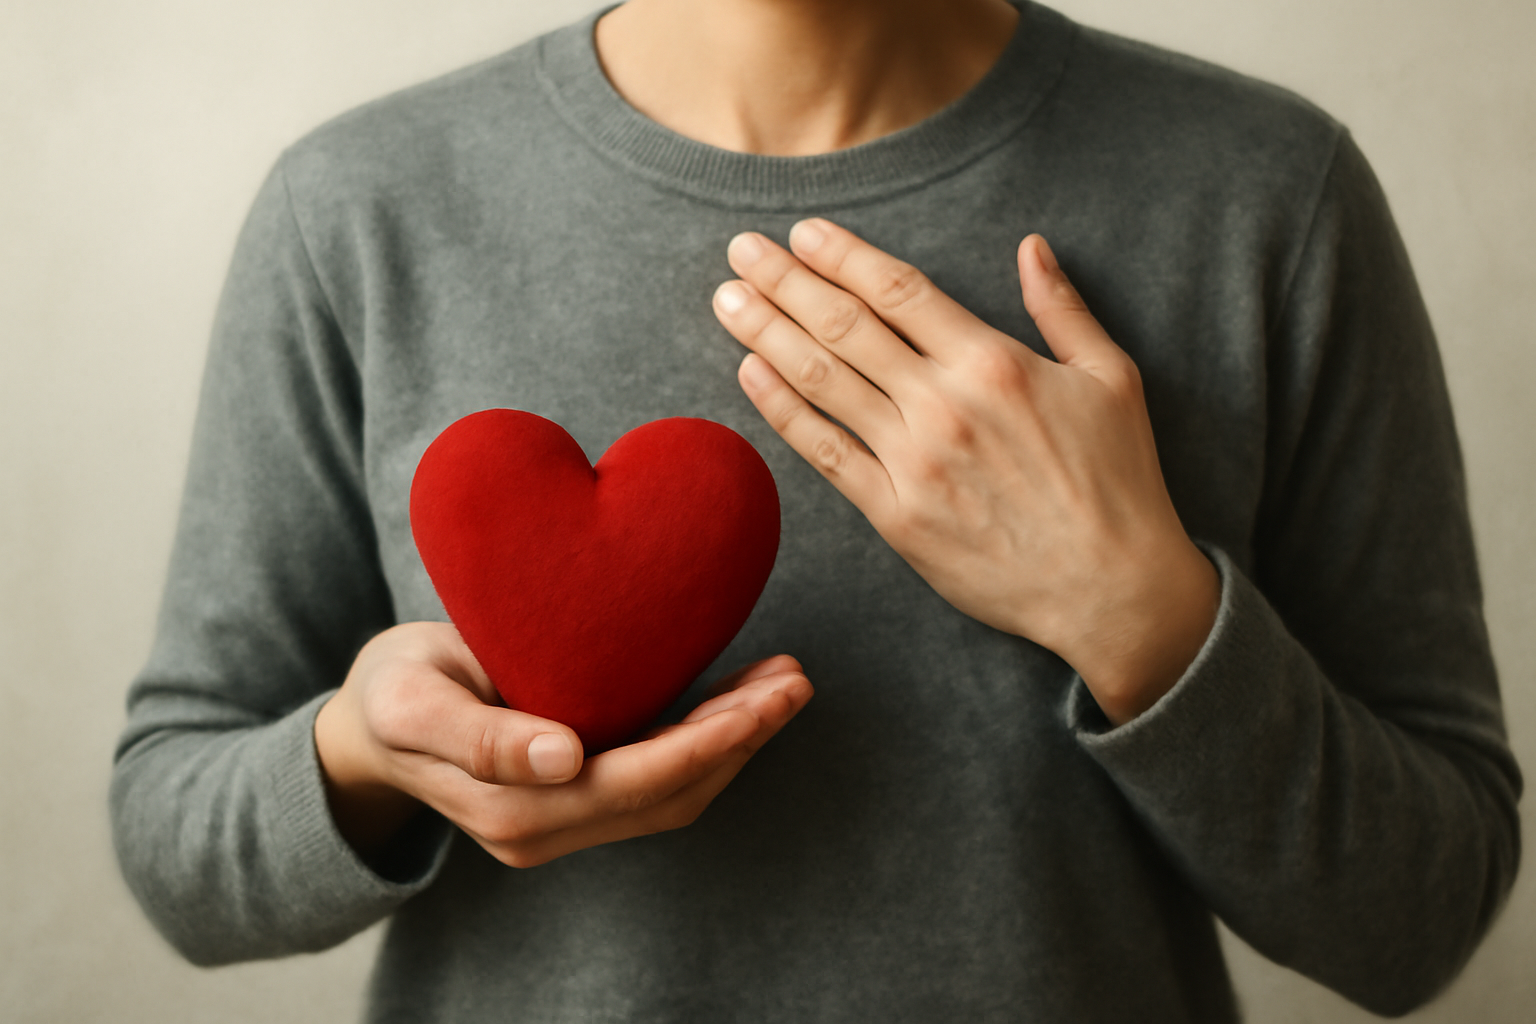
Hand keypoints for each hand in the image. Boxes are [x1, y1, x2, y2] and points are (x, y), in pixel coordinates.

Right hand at [314, 622, 811, 865]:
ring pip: (674, 790)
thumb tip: (564, 758)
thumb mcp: (413, 704)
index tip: (765, 700)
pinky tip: (740, 697)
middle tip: (796, 681)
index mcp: (515, 810)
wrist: (369, 726)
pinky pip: (657, 778)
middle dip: (742, 740)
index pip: (637, 784)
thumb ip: (479, 738)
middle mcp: (549, 828)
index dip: (709, 744)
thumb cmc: (389, 696)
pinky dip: (707, 738)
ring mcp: (567, 819)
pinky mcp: (579, 796)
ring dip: (736, 741)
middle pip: (671, 791)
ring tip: (785, 682)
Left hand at [711, 220, 1216, 723]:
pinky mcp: (895, 515)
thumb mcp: (1111, 378)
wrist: (1111, 588)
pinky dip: (783, 409)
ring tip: (727, 298)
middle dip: (785, 281)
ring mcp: (914, 462)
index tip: (802, 232)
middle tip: (741, 250)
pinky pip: (824, 452)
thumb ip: (1063, 307)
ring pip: (823, 381)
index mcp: (994, 363)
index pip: (898, 291)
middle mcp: (944, 405)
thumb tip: (1031, 246)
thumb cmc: (1118, 482)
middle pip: (845, 326)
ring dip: (767, 333)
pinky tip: (750, 374)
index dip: (843, 255)